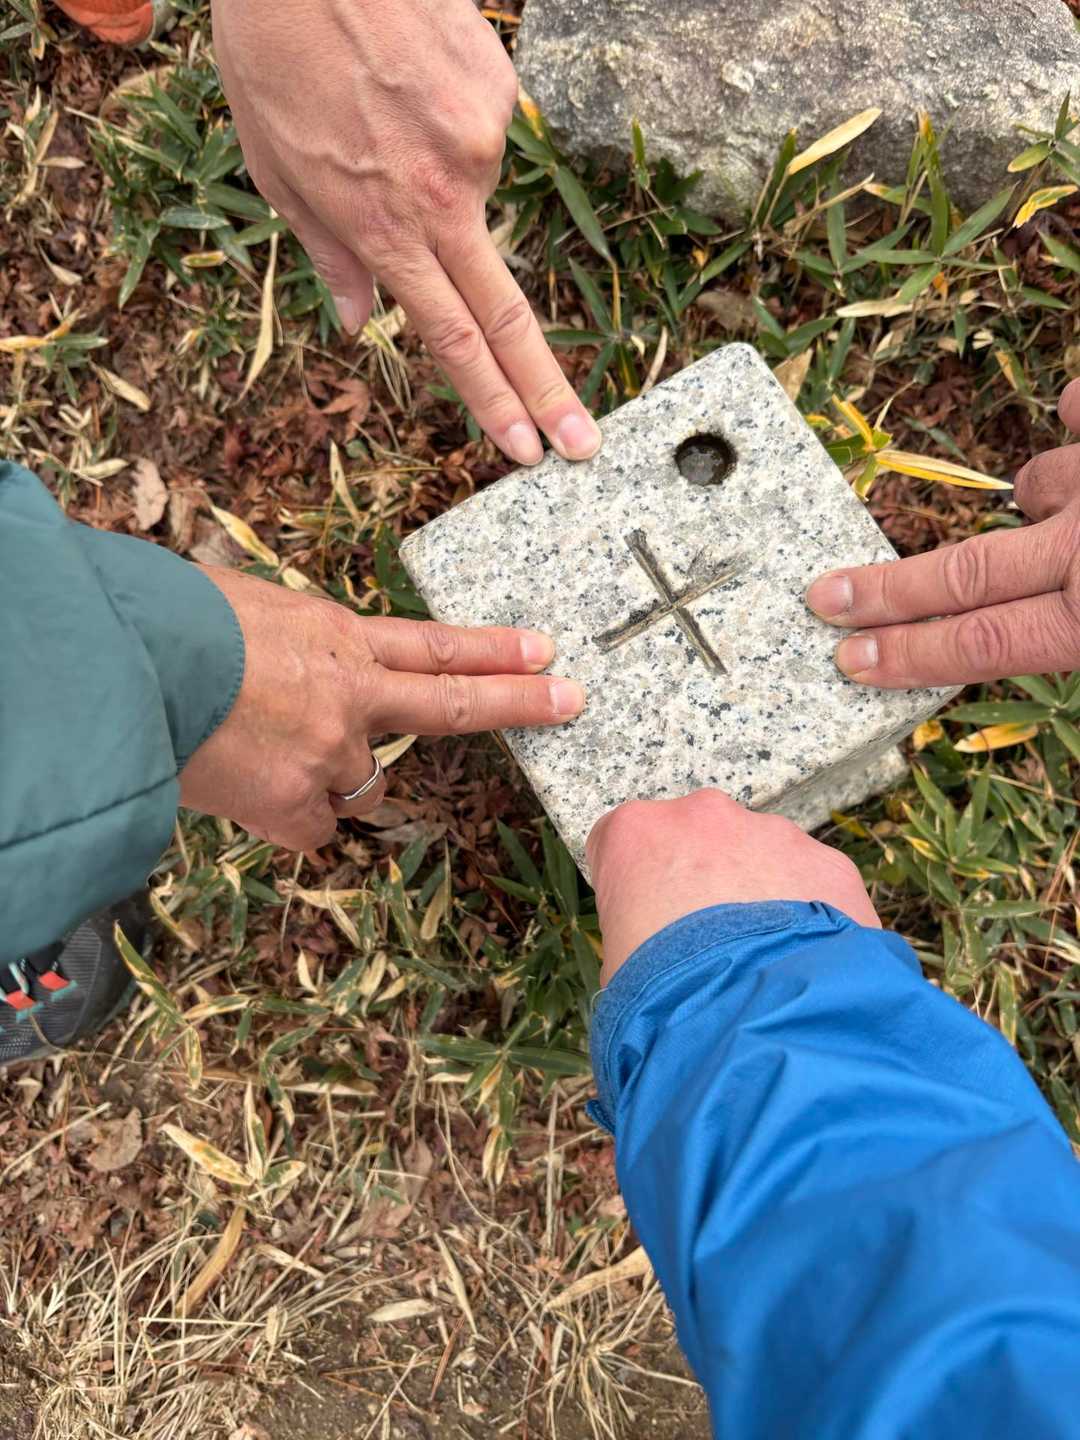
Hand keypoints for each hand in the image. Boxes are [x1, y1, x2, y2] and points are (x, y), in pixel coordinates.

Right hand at [180, 567, 584, 850]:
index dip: (491, 651)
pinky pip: (311, 827)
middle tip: (570, 698)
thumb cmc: (165, 624)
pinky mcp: (295, 806)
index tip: (543, 651)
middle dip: (517, 701)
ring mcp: (329, 753)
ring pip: (361, 783)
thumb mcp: (245, 611)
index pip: (433, 646)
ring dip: (328, 775)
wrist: (122, 667)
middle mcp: (349, 695)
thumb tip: (297, 674)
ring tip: (264, 749)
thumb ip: (293, 647)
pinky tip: (244, 791)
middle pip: (450, 704)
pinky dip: (285, 816)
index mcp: (334, 637)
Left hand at [211, 0, 600, 467]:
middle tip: (585, 440)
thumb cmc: (274, 49)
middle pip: (509, 316)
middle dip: (547, 388)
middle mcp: (445, 194)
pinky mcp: (502, 90)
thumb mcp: (274, 167)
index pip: (453, 337)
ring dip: (438, 176)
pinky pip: (482, 130)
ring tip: (380, 110)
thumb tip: (356, 318)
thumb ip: (327, 250)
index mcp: (383, 226)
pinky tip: (409, 78)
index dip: (492, 401)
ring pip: (474, 191)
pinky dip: (449, 123)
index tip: (527, 449)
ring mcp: (482, 141)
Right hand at [587, 790, 879, 984]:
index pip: (622, 845)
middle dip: (703, 881)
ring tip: (760, 958)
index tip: (649, 924)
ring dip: (758, 895)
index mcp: (635, 833)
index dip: (636, 889)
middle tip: (708, 944)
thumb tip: (657, 958)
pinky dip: (810, 916)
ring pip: (760, 855)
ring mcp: (770, 832)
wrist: (751, 1019)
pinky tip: (802, 962)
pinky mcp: (825, 861)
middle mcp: (702, 815)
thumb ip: (632, 935)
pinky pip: (813, 884)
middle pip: (697, 840)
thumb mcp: (617, 970)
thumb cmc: (662, 996)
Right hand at [805, 380, 1079, 686]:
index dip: (910, 653)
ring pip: (1036, 485)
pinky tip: (1073, 419)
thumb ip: (1079, 631)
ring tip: (1047, 509)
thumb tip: (1062, 639)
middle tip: (824, 597)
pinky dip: (1075, 423)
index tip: (850, 660)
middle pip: (966, 572)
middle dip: (885, 589)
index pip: (980, 642)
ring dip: (1034, 501)